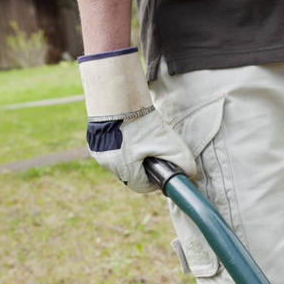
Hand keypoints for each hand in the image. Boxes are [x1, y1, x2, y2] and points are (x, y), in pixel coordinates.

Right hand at [79, 47, 195, 191]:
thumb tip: (190, 174)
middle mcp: (108, 165)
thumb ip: (182, 161)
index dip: (154, 180)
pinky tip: (128, 134)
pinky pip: (109, 150)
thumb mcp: (168, 143)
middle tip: (152, 152)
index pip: (142, 186)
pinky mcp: (93, 141)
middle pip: (130, 174)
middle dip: (143, 166)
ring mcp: (98, 153)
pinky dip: (120, 145)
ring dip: (130, 156)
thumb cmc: (142, 123)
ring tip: (141, 141)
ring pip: (119, 162)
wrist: (119, 98)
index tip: (161, 169)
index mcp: (125, 170)